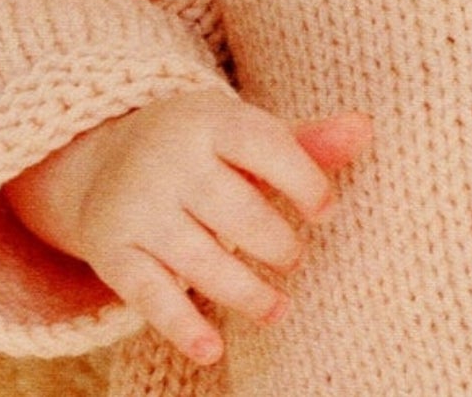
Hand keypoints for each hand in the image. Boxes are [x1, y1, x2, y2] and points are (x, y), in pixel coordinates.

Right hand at [3, 90, 371, 365]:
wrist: (105, 157)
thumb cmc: (205, 148)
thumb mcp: (247, 134)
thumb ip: (307, 141)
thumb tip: (366, 130)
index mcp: (211, 120)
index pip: (265, 146)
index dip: (303, 180)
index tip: (326, 212)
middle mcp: (169, 160)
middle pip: (232, 209)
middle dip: (272, 241)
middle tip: (295, 259)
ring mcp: (138, 207)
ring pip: (196, 258)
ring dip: (243, 291)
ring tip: (278, 309)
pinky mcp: (113, 251)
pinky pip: (148, 294)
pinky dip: (181, 326)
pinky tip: (213, 350)